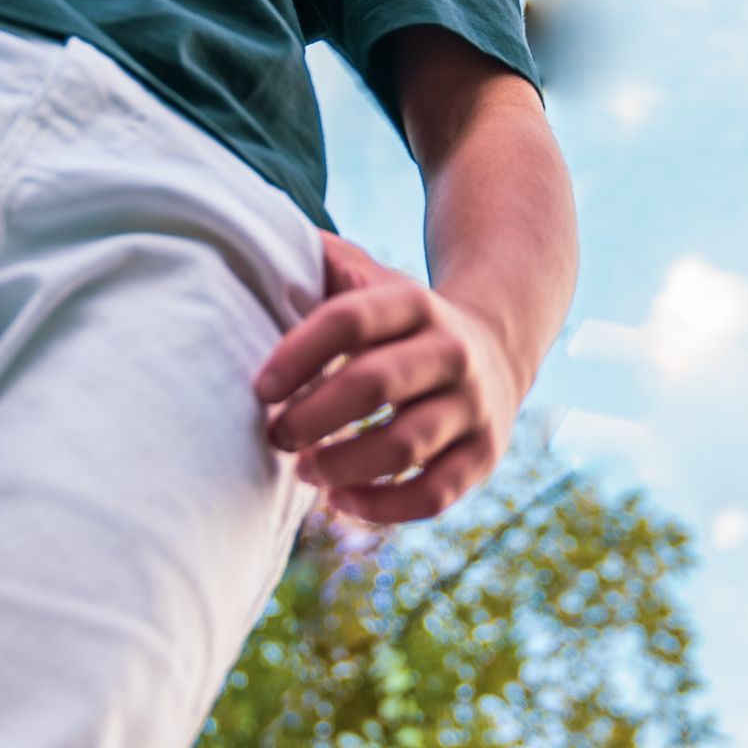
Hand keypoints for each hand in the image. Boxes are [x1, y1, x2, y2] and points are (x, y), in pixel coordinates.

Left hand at [251, 231, 524, 526]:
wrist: (495, 346)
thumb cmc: (399, 322)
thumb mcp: (370, 278)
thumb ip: (320, 263)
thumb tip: (252, 240)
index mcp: (415, 303)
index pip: (350, 319)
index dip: (298, 354)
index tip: (259, 388)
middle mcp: (453, 352)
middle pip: (375, 384)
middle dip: (312, 416)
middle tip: (274, 436)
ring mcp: (474, 407)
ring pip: (405, 446)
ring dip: (342, 464)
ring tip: (303, 470)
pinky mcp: (484, 456)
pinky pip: (433, 495)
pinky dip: (381, 507)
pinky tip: (340, 498)